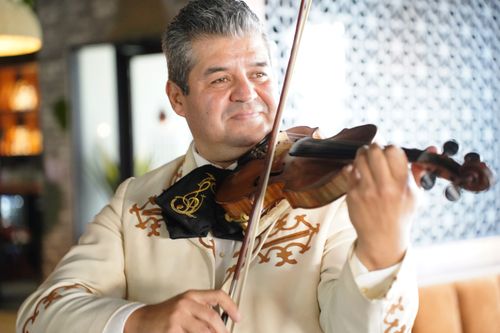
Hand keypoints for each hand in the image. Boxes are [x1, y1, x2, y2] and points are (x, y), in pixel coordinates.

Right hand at [124, 289, 239, 332]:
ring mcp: (178, 318)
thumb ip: (202, 310)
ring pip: (204, 331)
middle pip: (213, 318)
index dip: (231, 306)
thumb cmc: (166, 314)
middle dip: (222, 331)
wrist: (141, 320)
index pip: (217, 295)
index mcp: (192, 295)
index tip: (238, 318)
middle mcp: (185, 304)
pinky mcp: (172, 331)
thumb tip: (222, 323)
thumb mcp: (184, 305)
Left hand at [343, 144, 421, 270]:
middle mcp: (385, 187)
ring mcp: (367, 191)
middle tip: (373, 151)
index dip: (390, 148)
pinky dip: (353, 169)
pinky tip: (358, 174)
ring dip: (361, 155)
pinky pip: (349, 171)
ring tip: (365, 159)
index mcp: (403, 184)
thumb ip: (420, 170)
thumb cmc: (400, 213)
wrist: (382, 238)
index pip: (394, 151)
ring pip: (359, 159)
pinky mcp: (353, 195)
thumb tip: (433, 148)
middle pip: (374, 151)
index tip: (389, 153)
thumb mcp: (415, 194)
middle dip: (373, 147)